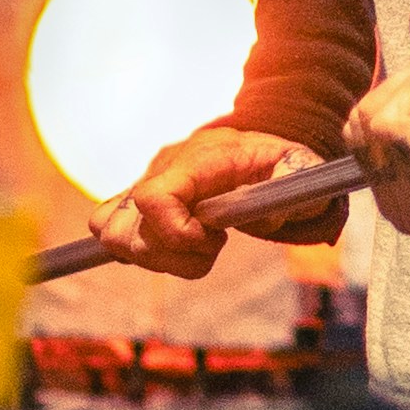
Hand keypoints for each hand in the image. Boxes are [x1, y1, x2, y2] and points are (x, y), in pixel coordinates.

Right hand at [83, 124, 334, 278]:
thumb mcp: (299, 168)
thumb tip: (266, 217)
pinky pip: (110, 231)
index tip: (215, 239)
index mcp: (198, 158)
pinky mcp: (136, 201)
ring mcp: (143, 183)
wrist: (257, 149)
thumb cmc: (278, 164)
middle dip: (173, 256)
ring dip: (158, 259)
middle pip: (127, 231)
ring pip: (115, 238)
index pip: (154, 198)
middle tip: (213, 243)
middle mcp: (161, 168)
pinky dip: (140, 252)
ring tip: (197, 247)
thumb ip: (292, 186)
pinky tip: (177, 247)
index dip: (177, 235)